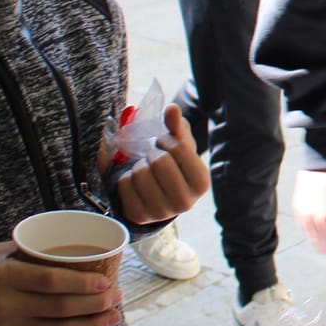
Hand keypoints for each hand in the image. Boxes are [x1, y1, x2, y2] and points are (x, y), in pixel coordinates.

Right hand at [0, 243, 120, 325]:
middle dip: (95, 305)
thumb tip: (57, 245)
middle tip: (119, 298)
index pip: (50, 282)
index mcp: (2, 277)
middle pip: (60, 308)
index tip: (106, 281)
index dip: (82, 284)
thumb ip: (20, 252)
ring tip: (114, 319)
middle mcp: (6, 306)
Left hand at [112, 105, 210, 224]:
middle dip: (152, 153)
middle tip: (153, 157)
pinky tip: (135, 184)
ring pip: (139, 174)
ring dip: (138, 166)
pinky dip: (126, 179)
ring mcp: (162, 212)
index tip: (165, 144)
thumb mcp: (179, 145)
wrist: (158, 194)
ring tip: (145, 170)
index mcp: (202, 182)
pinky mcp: (140, 216)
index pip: (179, 148)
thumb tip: (172, 109)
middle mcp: (185, 202)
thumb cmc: (173, 164)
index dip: (167, 140)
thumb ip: (177, 125)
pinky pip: (124, 186)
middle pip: (159, 162)